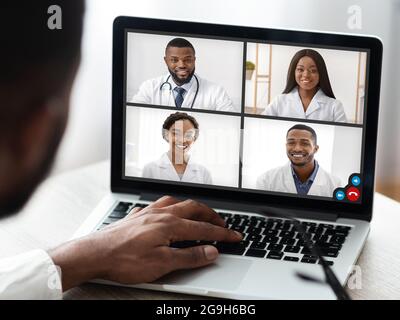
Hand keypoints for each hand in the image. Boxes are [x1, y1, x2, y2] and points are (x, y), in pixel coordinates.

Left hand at [49, 196, 241, 290]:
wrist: (95, 254)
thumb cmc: (124, 259)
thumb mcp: (161, 264)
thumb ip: (189, 256)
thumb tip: (210, 252)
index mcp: (170, 225)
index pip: (204, 228)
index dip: (222, 234)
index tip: (234, 237)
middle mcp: (161, 214)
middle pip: (193, 208)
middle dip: (211, 215)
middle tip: (221, 223)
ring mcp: (148, 213)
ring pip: (176, 202)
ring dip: (192, 207)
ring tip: (199, 213)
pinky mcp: (137, 216)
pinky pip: (159, 205)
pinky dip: (171, 207)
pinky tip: (167, 211)